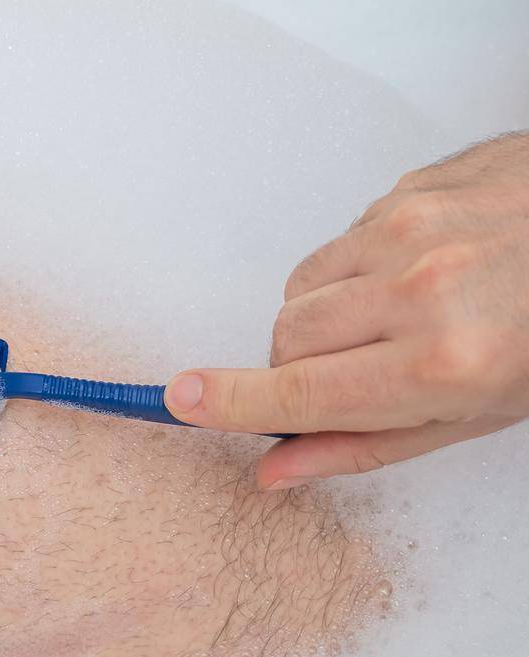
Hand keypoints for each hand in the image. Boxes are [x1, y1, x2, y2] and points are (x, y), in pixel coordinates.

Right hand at [163, 131, 528, 488]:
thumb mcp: (477, 416)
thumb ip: (364, 446)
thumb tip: (276, 469)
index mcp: (441, 362)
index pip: (298, 391)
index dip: (231, 404)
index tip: (180, 401)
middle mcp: (421, 289)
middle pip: (285, 337)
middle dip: (298, 365)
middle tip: (355, 374)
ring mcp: (414, 227)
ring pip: (303, 287)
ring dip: (323, 315)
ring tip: (391, 320)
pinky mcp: (411, 187)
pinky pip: (339, 241)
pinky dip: (357, 268)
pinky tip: (417, 273)